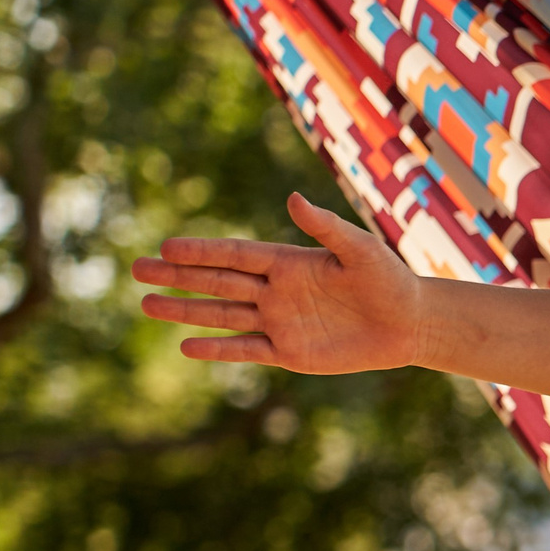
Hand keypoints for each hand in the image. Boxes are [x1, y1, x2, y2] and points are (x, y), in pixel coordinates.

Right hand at [135, 192, 424, 372]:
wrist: (411, 324)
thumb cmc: (390, 281)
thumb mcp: (361, 250)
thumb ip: (327, 228)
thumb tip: (293, 198)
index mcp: (289, 262)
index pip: (235, 255)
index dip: (202, 251)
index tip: (167, 247)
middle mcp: (276, 290)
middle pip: (218, 282)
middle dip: (178, 276)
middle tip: (138, 270)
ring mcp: (280, 321)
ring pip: (223, 315)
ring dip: (186, 310)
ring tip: (147, 304)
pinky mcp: (290, 352)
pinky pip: (246, 349)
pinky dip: (218, 349)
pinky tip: (187, 346)